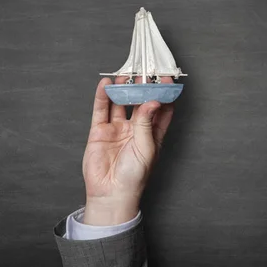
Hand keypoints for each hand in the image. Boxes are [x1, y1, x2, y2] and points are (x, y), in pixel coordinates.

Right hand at [82, 76, 174, 224]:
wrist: (111, 193)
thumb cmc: (134, 177)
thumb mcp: (146, 148)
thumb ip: (146, 123)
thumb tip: (153, 101)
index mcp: (152, 134)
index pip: (161, 109)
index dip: (164, 94)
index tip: (165, 79)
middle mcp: (135, 129)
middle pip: (139, 102)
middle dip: (142, 87)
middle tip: (143, 72)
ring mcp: (117, 128)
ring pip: (120, 102)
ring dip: (123, 88)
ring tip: (126, 75)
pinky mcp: (100, 131)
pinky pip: (102, 109)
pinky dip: (103, 96)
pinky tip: (106, 84)